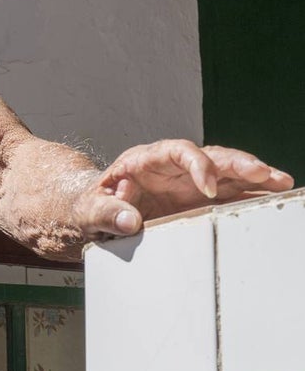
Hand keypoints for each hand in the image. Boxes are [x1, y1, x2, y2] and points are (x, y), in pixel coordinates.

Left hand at [75, 140, 293, 238]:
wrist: (94, 212)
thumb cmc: (90, 206)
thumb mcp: (89, 210)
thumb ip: (106, 212)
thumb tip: (128, 220)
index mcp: (143, 161)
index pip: (175, 151)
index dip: (195, 165)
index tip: (207, 188)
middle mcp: (171, 166)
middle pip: (209, 155)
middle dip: (237, 163)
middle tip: (264, 174)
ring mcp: (188, 180)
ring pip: (226, 171)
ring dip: (254, 175)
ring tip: (282, 182)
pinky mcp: (200, 197)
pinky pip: (230, 191)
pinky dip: (251, 193)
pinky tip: (274, 196)